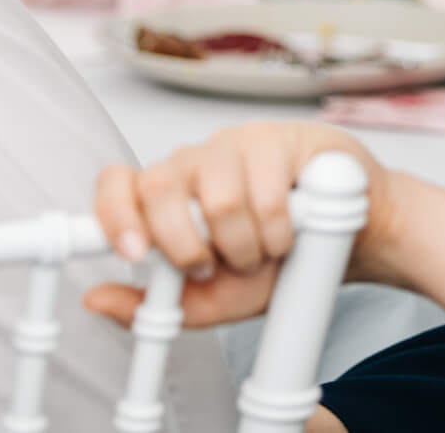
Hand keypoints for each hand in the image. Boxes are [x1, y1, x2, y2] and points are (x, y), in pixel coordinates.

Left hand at [83, 123, 391, 331]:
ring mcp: (236, 144)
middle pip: (159, 186)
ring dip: (243, 246)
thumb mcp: (214, 300)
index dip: (113, 213)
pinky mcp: (279, 138)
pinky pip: (265, 193)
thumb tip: (97, 300)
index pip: (119, 183)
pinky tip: (290, 233)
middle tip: (210, 266)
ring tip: (262, 252)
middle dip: (185, 244)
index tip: (129, 251)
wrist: (348, 244)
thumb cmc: (279, 265)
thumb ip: (157, 305)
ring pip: (217, 197)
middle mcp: (195, 162)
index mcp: (170, 195)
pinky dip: (277, 232)